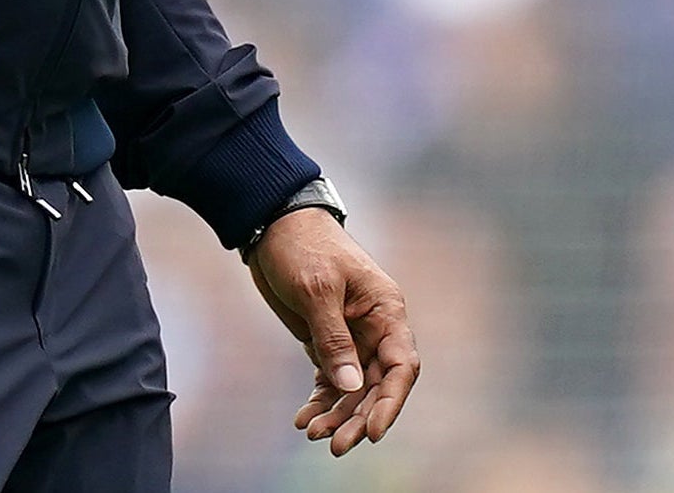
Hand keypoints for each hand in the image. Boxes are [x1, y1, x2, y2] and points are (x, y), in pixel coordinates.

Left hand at [247, 210, 419, 455]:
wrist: (272, 226)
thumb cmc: (303, 247)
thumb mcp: (317, 290)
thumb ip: (334, 339)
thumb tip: (352, 388)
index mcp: (385, 309)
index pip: (401, 365)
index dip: (391, 402)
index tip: (372, 432)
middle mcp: (374, 327)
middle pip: (377, 385)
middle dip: (360, 418)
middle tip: (336, 446)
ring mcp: (350, 337)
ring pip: (353, 389)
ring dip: (338, 415)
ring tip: (313, 435)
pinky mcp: (325, 341)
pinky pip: (330, 381)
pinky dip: (320, 402)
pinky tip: (303, 420)